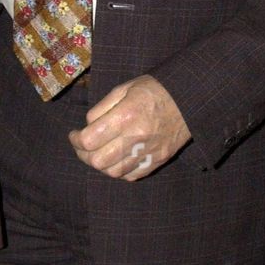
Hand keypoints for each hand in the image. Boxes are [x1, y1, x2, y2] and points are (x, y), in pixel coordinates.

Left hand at [68, 75, 190, 179]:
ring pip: (113, 172)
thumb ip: (102, 108)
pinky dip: (119, 170)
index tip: (74, 135)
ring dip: (100, 165)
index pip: (89, 139)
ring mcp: (148, 152)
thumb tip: (88, 126)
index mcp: (125, 116)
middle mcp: (136, 137)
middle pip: (98, 161)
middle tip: (83, 146)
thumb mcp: (124, 88)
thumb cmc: (154, 90)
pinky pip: (131, 176)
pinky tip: (116, 159)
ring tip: (99, 153)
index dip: (75, 140)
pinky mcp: (158, 160)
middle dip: (84, 155)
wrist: (189, 99)